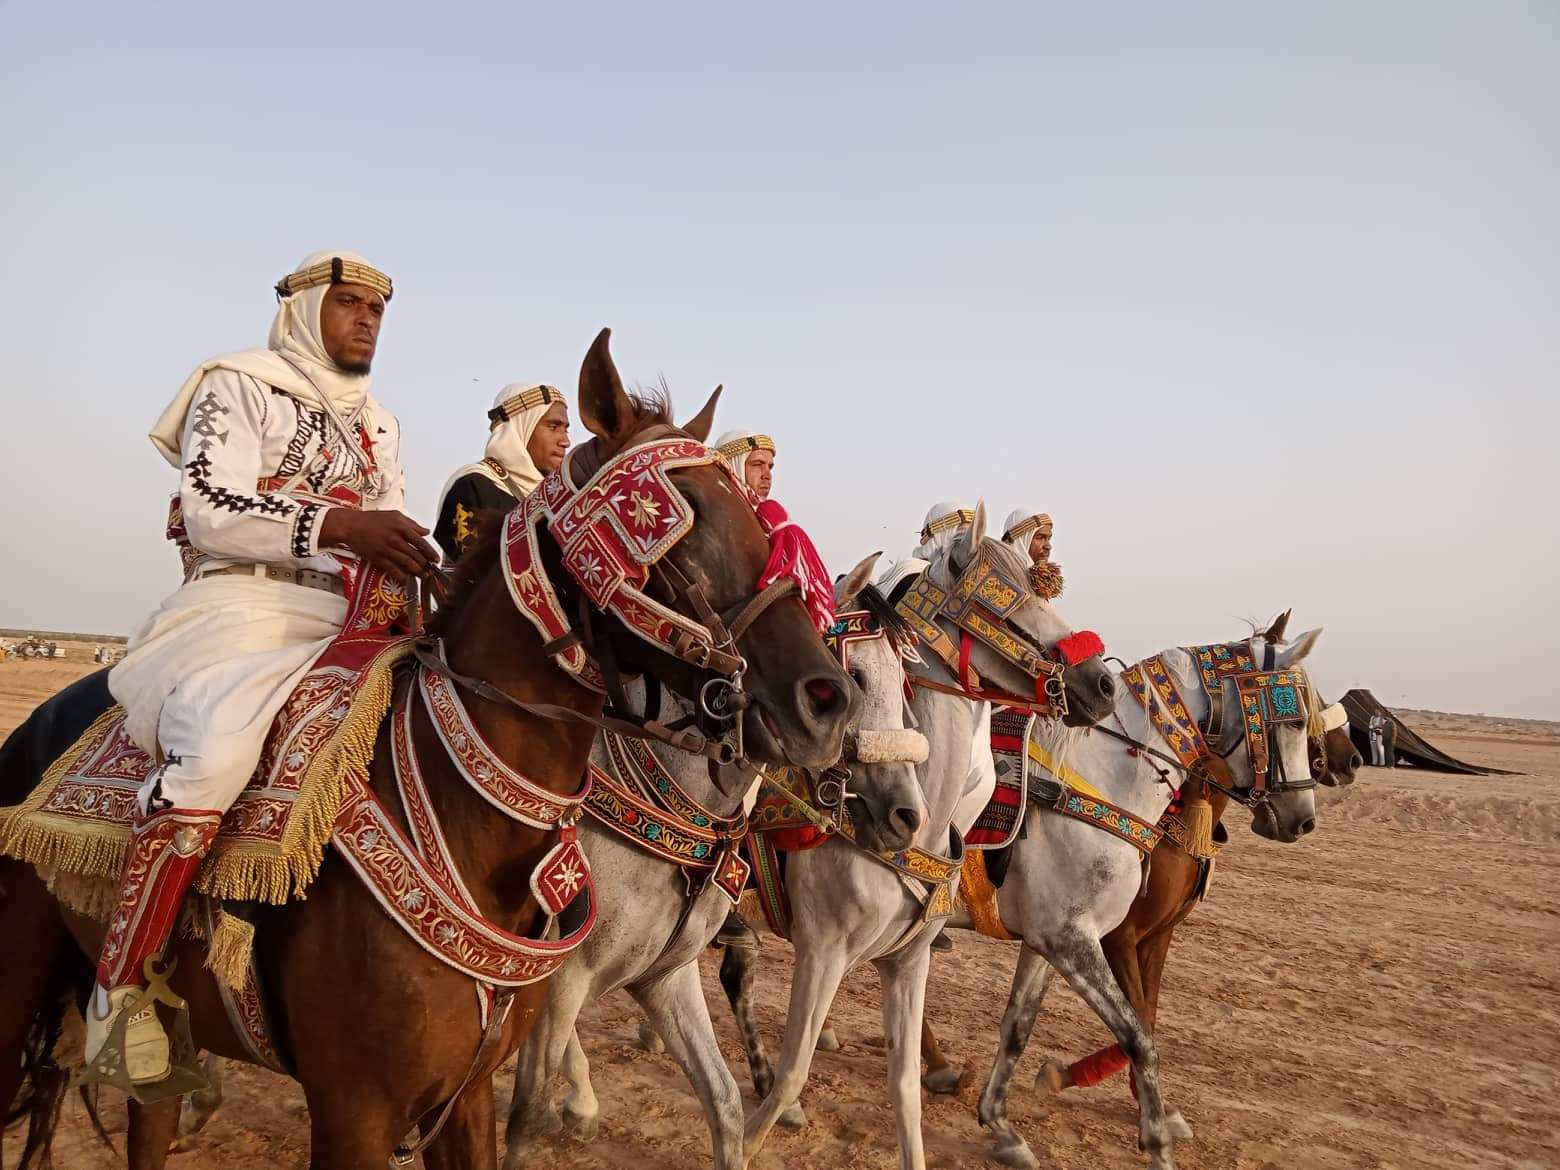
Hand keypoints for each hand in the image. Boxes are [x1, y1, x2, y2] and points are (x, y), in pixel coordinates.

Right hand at [319, 509, 439, 580]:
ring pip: (407, 564)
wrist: (350, 525)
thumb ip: (412, 524)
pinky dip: (402, 576)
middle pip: (416, 555)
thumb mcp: (394, 516)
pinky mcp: (378, 559)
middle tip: (432, 570)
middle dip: (426, 565)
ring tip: (424, 576)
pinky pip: (393, 570)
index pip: (421, 542)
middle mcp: (395, 539)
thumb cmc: (371, 519)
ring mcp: (387, 550)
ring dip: (418, 572)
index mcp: (401, 527)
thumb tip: (426, 532)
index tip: (436, 559)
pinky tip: (407, 580)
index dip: (431, 552)